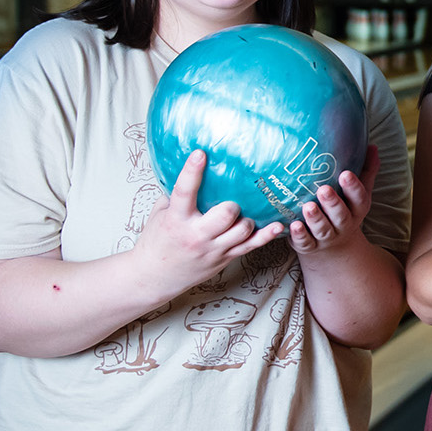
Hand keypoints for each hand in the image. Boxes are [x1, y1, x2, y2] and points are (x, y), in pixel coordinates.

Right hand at [133, 150, 282, 298]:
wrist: (153, 277)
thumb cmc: (156, 241)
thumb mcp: (159, 214)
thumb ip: (173, 195)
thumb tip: (187, 169)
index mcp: (176, 220)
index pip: (184, 192)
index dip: (192, 172)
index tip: (200, 153)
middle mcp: (196, 235)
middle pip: (226, 214)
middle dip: (232, 204)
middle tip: (231, 201)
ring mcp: (213, 249)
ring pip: (242, 230)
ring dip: (247, 218)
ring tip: (244, 214)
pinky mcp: (224, 259)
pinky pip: (250, 246)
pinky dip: (266, 235)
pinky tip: (278, 225)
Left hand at [290, 146, 378, 255]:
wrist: (334, 247)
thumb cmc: (345, 209)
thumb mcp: (358, 193)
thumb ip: (365, 171)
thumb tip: (373, 146)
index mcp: (356, 209)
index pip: (359, 198)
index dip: (353, 187)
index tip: (345, 173)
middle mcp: (344, 224)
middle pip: (341, 215)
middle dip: (333, 203)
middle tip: (324, 189)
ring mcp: (327, 237)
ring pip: (323, 229)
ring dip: (315, 218)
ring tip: (308, 206)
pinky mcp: (310, 246)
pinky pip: (305, 242)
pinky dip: (299, 235)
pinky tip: (292, 225)